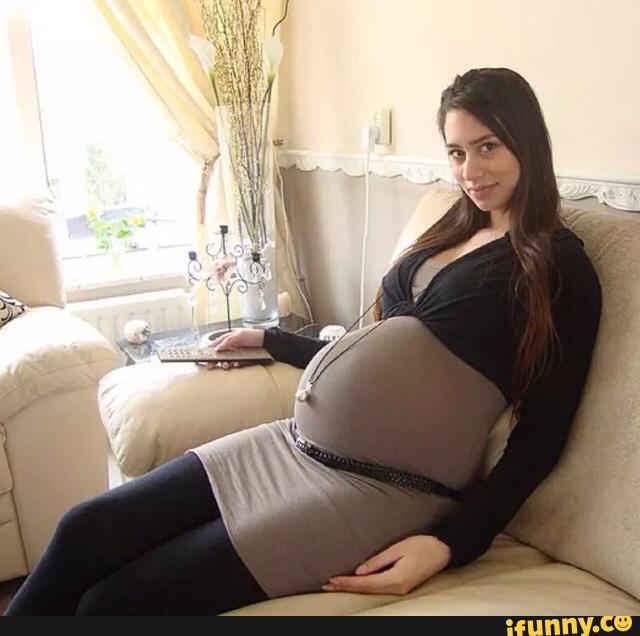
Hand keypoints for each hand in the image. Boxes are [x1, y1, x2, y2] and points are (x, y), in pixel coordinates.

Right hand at [203, 328, 264, 370]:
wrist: (268, 342)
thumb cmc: (254, 335)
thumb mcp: (240, 335)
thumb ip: (227, 341)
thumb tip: (217, 348)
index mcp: (229, 338)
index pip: (215, 344)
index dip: (208, 350)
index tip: (202, 356)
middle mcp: (232, 346)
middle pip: (220, 354)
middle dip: (215, 360)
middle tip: (210, 366)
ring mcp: (237, 353)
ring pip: (227, 360)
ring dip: (224, 363)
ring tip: (226, 365)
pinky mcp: (243, 359)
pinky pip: (236, 364)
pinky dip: (234, 365)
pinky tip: (235, 365)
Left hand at [322, 535, 450, 595]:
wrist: (443, 550)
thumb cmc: (422, 545)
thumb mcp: (398, 548)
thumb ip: (378, 561)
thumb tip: (359, 571)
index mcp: (396, 579)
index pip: (366, 584)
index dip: (347, 583)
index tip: (332, 580)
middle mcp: (397, 587)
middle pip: (366, 590)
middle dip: (346, 587)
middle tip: (327, 585)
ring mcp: (400, 588)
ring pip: (372, 591)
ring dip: (353, 587)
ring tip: (336, 584)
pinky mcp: (402, 585)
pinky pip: (379, 588)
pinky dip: (364, 586)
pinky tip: (355, 583)